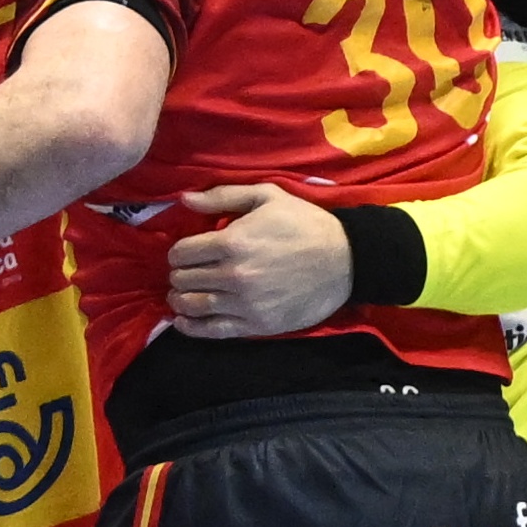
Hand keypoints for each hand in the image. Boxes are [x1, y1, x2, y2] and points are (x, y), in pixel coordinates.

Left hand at [164, 182, 350, 336]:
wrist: (347, 260)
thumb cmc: (306, 224)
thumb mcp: (267, 197)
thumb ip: (223, 196)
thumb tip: (183, 198)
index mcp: (232, 242)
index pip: (181, 252)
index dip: (179, 252)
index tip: (186, 252)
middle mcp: (233, 275)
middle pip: (184, 279)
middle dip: (180, 274)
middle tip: (185, 273)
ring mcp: (244, 303)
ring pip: (192, 305)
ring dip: (180, 300)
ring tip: (181, 295)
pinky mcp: (256, 324)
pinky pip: (212, 330)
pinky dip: (191, 327)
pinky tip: (183, 321)